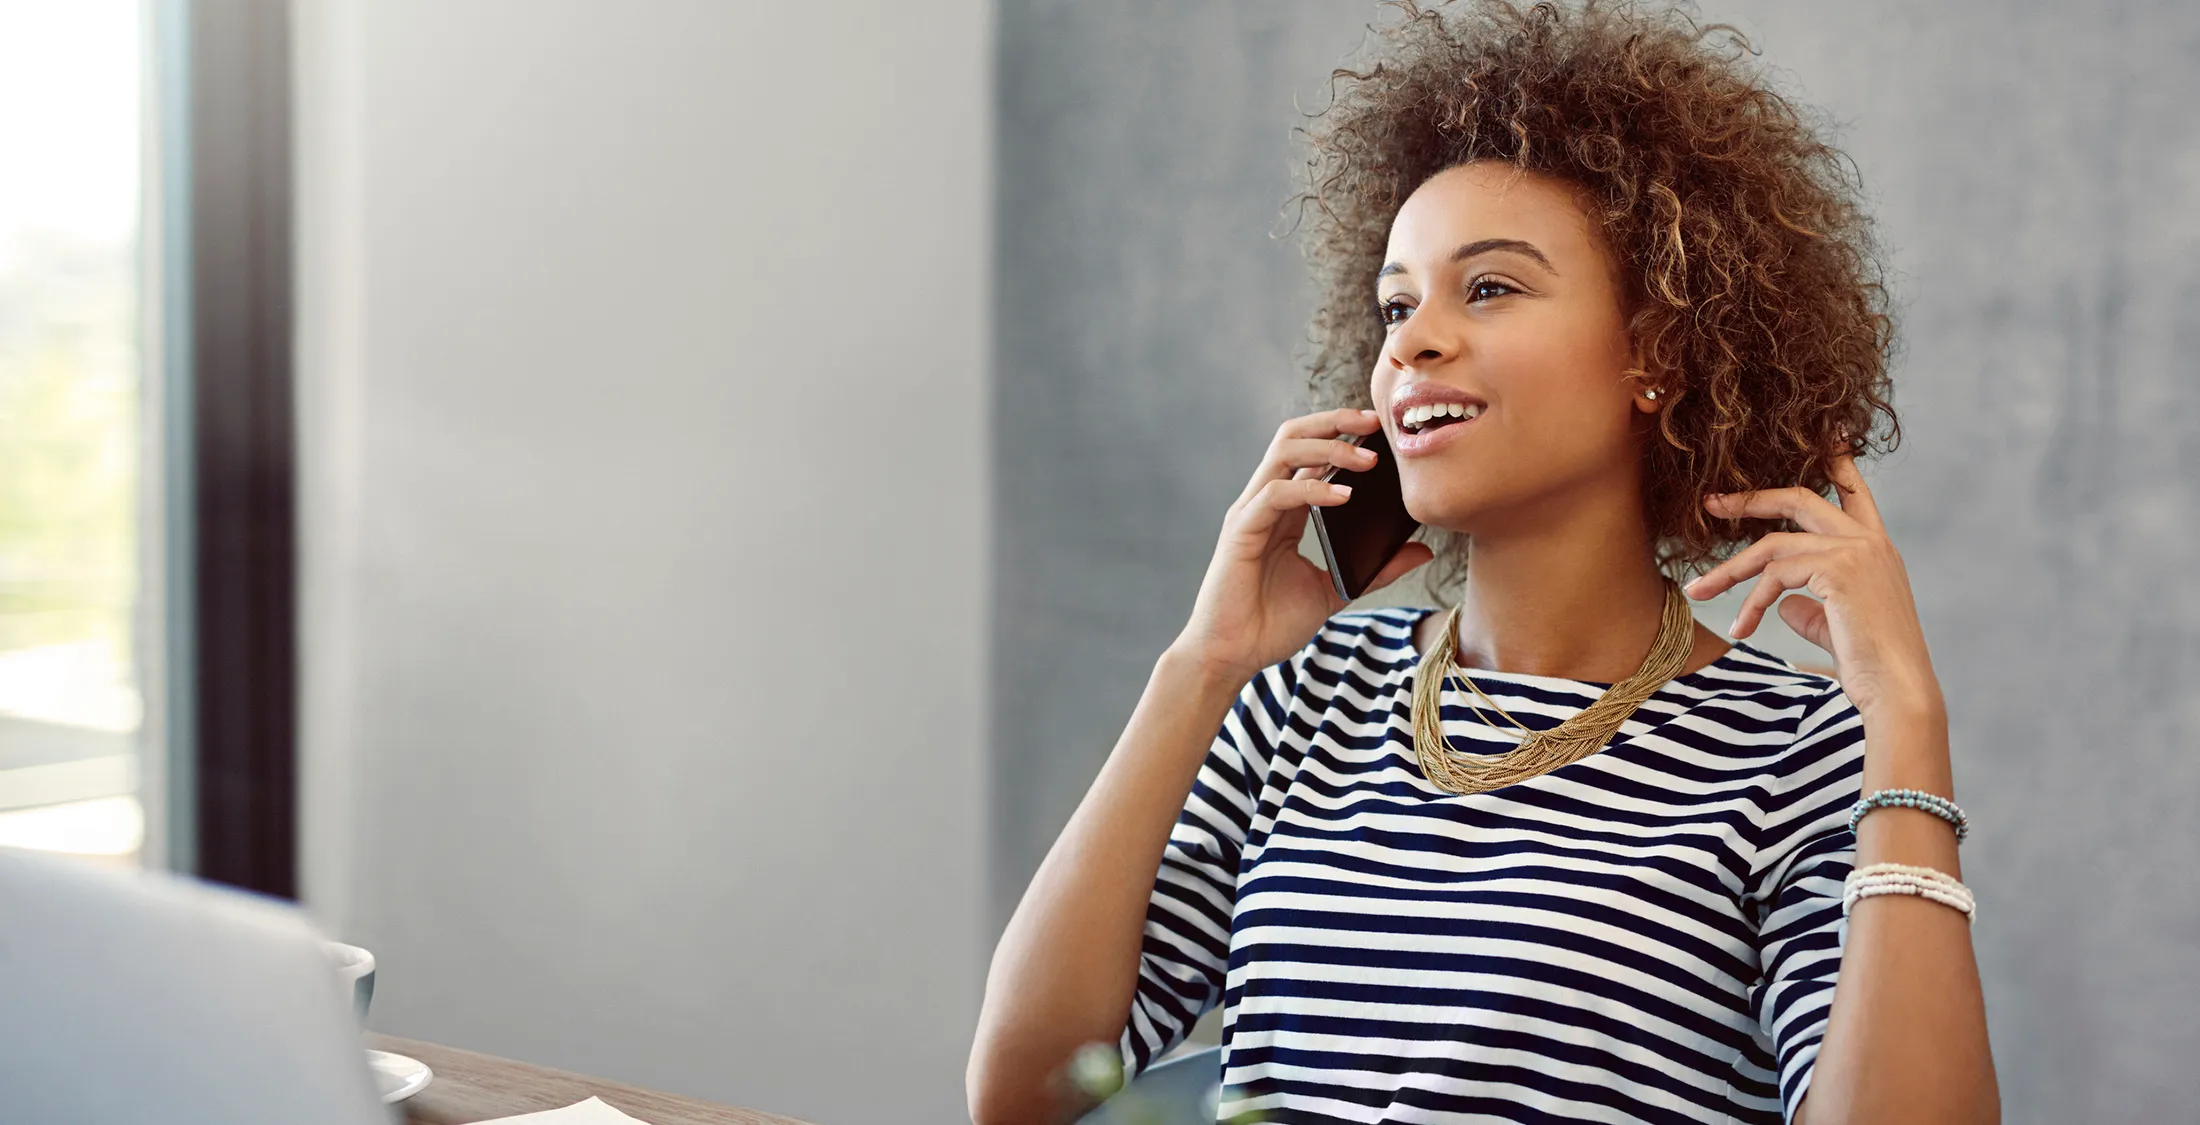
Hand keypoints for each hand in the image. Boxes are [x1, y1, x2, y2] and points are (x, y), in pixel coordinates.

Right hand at [1171, 407, 1434, 685]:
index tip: (1380, 430)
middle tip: (1375, 424)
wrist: (1232, 656)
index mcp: (1285, 510)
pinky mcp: (1241, 531)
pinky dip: (1311, 488)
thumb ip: (1375, 569)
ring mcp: (1251, 513)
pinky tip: (1343, 495)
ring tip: (1367, 459)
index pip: (1309, 452)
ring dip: (1328, 447)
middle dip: (1334, 422)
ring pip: (1284, 453)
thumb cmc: (1271, 624)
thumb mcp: (1337, 590)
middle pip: (1293, 437)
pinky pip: (1276, 493)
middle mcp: (1265, 502)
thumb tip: (1422, 551)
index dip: (1341, 433)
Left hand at [1682, 451, 1941, 719]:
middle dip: (1750, 499)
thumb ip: (1809, 607)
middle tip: (1712, 503)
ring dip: (1729, 570)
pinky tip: (1741, 629)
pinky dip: (1751, 602)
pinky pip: (1775, 575)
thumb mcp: (1835, 625)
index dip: (1836, 460)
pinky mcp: (1838, 570)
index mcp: (1875, 547)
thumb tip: (1781, 603)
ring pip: (1773, 545)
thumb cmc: (1870, 663)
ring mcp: (1856, 552)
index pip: (1853, 490)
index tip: (1826, 433)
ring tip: (1698, 592)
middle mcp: (1869, 541)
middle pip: (1799, 498)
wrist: (1898, 689)